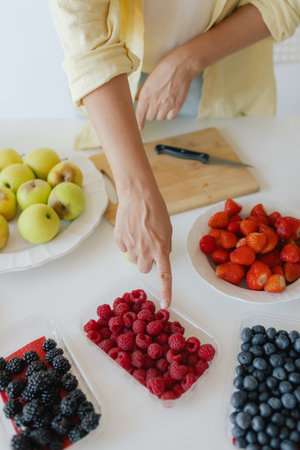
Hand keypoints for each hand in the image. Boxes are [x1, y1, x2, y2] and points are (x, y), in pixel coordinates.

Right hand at [114, 182, 172, 308]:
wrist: (138, 194)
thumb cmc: (155, 209)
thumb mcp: (167, 229)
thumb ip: (164, 246)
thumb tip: (159, 257)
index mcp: (161, 248)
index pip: (164, 276)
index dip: (165, 292)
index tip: (165, 305)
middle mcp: (145, 250)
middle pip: (143, 268)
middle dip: (146, 260)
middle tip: (147, 245)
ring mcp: (131, 246)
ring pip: (133, 259)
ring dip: (136, 251)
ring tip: (139, 234)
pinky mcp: (119, 239)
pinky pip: (123, 249)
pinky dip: (126, 242)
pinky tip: (130, 230)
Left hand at [136, 46, 196, 129]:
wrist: (181, 66)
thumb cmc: (164, 69)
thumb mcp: (149, 79)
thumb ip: (143, 92)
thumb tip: (139, 101)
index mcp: (146, 95)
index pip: (139, 115)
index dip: (139, 123)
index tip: (139, 128)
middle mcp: (155, 102)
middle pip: (150, 118)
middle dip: (152, 113)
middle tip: (156, 104)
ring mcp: (166, 105)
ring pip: (161, 118)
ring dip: (161, 113)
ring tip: (165, 101)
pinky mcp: (177, 106)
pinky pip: (171, 117)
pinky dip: (170, 113)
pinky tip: (171, 104)